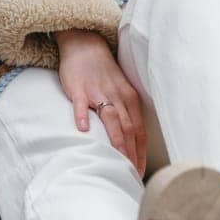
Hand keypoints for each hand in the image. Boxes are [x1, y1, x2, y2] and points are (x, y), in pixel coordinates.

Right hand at [54, 28, 146, 174]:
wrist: (85, 45)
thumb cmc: (103, 73)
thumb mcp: (121, 90)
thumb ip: (126, 112)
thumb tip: (131, 140)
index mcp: (130, 99)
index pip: (139, 131)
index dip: (141, 152)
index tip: (140, 172)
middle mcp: (117, 96)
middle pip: (128, 128)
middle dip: (132, 153)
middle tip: (131, 174)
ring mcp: (98, 92)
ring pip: (111, 118)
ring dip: (116, 141)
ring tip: (117, 160)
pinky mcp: (78, 88)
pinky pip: (81, 103)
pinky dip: (83, 116)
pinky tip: (83, 130)